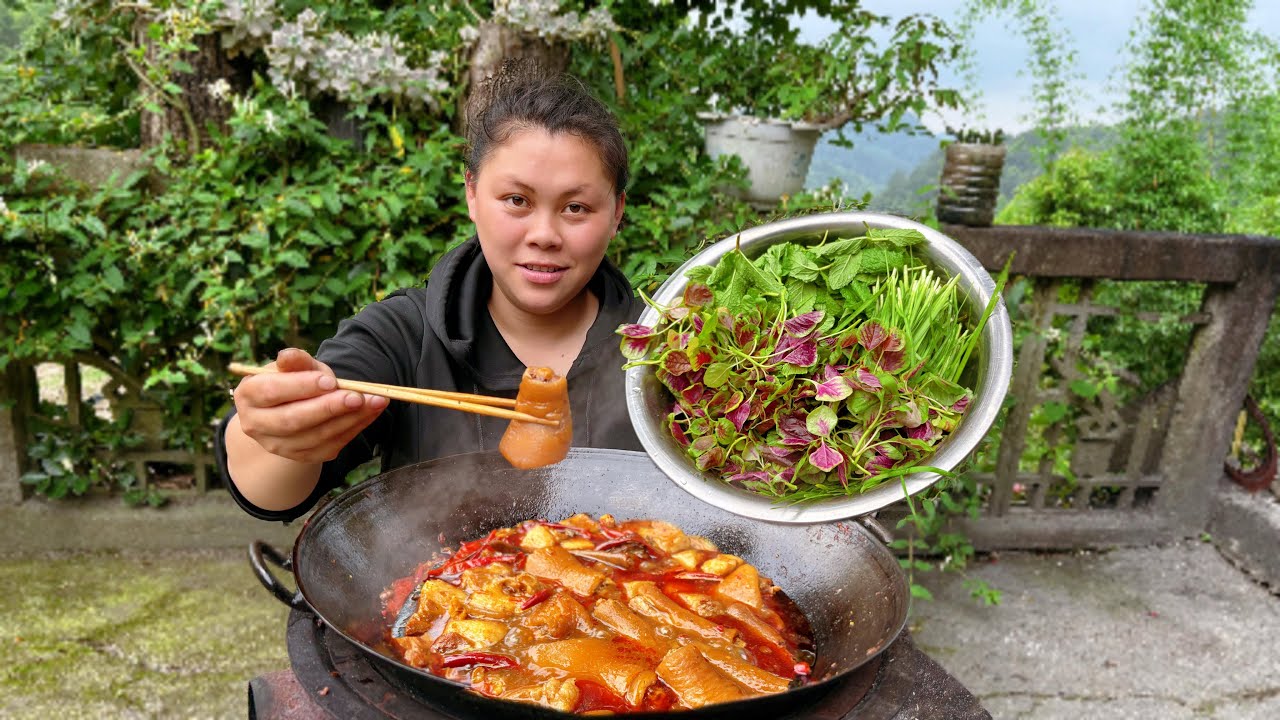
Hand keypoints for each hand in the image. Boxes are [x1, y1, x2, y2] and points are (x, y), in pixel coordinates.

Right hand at [232, 348, 387, 462]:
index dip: (302, 387)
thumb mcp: (294, 366)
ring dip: (349, 419)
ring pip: (314, 437)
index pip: (272, 392)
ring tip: (375, 402)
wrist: (291, 407)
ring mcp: (278, 445)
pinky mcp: (300, 456)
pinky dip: (354, 429)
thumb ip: (296, 361)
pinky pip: (329, 446)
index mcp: (248, 395)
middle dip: (328, 408)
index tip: (330, 380)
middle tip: (358, 396)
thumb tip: (289, 356)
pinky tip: (371, 413)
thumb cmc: (293, 381)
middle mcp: (256, 425)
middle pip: (292, 420)